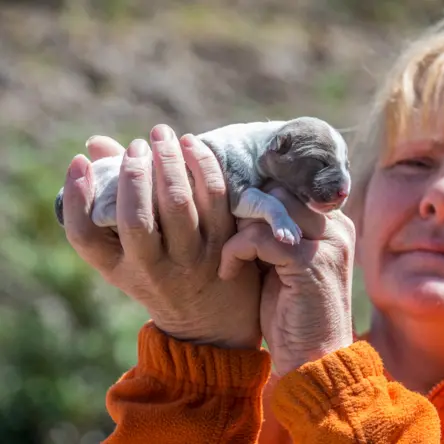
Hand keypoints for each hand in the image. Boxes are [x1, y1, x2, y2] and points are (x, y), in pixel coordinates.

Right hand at [61, 124, 261, 348]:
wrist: (212, 319)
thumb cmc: (162, 273)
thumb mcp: (129, 251)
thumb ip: (111, 198)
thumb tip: (96, 145)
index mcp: (120, 270)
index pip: (85, 236)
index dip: (77, 196)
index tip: (80, 162)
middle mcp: (154, 269)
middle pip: (137, 218)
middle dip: (133, 172)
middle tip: (137, 146)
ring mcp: (193, 258)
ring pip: (179, 203)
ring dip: (169, 161)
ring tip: (162, 136)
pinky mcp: (225, 245)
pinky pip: (215, 197)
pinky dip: (203, 165)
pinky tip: (192, 145)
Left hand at [218, 185, 355, 374]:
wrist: (311, 358)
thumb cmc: (291, 313)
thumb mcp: (280, 263)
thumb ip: (271, 232)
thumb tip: (237, 199)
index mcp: (333, 225)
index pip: (289, 187)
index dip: (256, 198)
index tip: (231, 216)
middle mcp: (336, 228)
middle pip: (278, 191)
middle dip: (245, 211)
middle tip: (227, 235)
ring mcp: (327, 243)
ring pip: (269, 209)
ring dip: (238, 231)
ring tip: (230, 258)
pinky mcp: (310, 262)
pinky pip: (259, 237)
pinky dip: (235, 252)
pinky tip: (229, 273)